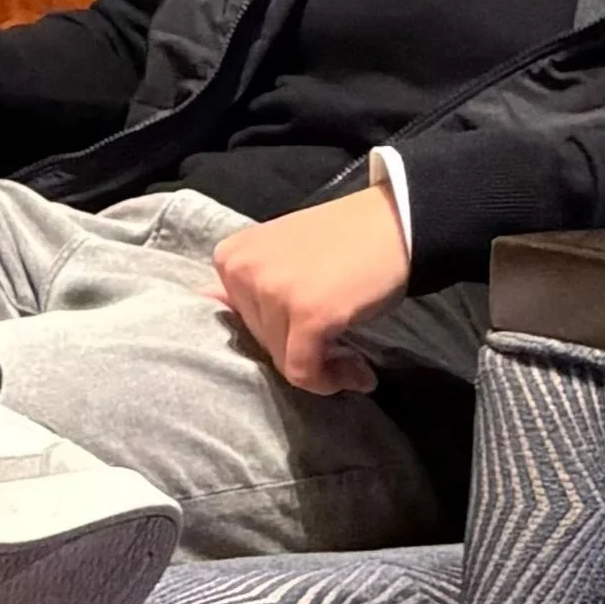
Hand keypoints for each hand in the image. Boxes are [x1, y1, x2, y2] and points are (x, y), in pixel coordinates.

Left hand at [212, 187, 410, 394]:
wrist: (399, 222)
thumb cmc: (344, 240)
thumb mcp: (280, 252)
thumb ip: (245, 281)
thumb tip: (205, 303)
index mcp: (230, 257)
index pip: (240, 322)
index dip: (279, 332)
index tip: (310, 331)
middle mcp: (243, 272)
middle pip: (261, 343)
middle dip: (299, 349)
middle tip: (339, 344)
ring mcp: (274, 292)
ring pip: (282, 360)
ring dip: (321, 368)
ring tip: (352, 355)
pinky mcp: (307, 314)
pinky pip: (305, 371)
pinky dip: (330, 381)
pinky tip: (358, 372)